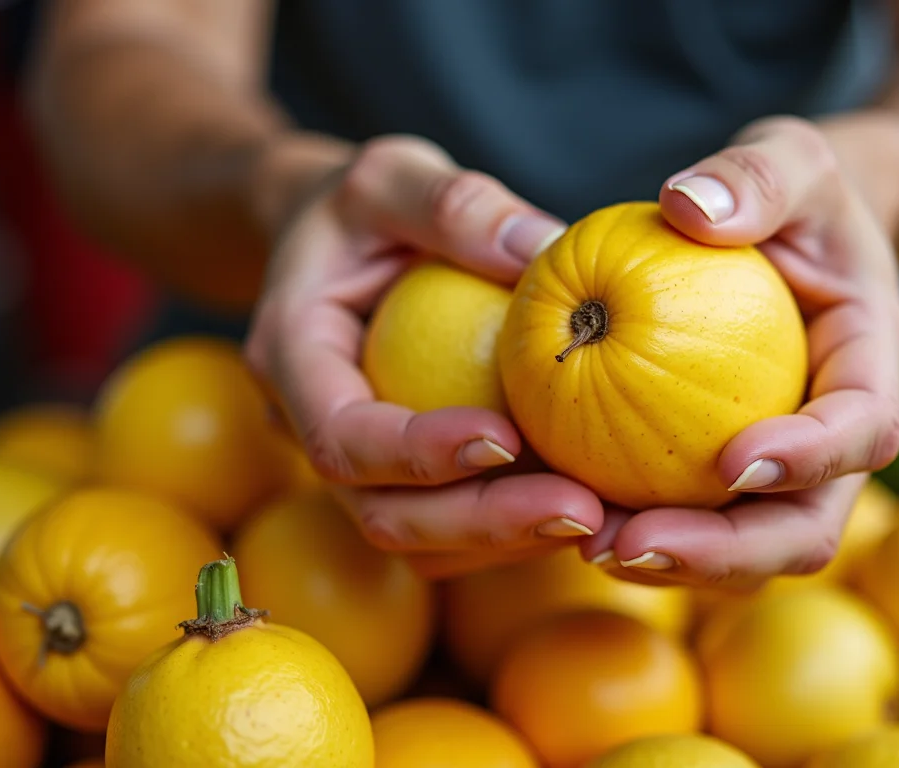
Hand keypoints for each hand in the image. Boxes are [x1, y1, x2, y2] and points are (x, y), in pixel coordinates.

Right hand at [244, 135, 602, 577]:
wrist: (334, 243)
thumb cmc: (361, 206)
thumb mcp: (392, 173)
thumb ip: (451, 202)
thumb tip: (544, 246)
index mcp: (292, 360)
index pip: (342, 438)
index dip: (419, 454)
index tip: (506, 436)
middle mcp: (316, 432)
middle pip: (385, 516)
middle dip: (484, 525)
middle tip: (583, 511)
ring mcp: (362, 468)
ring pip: (426, 542)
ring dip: (514, 542)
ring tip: (606, 519)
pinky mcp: (408, 481)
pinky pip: (459, 525)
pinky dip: (522, 526)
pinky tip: (598, 503)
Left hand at [583, 115, 898, 589]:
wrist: (802, 233)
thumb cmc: (798, 191)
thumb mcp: (790, 156)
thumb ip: (755, 175)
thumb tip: (686, 207)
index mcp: (873, 364)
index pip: (863, 430)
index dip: (810, 458)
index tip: (732, 460)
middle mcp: (840, 436)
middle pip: (808, 528)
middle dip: (728, 553)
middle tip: (630, 545)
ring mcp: (792, 467)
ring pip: (752, 550)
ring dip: (678, 563)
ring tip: (591, 546)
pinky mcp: (737, 476)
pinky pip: (699, 520)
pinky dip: (647, 532)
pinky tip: (575, 517)